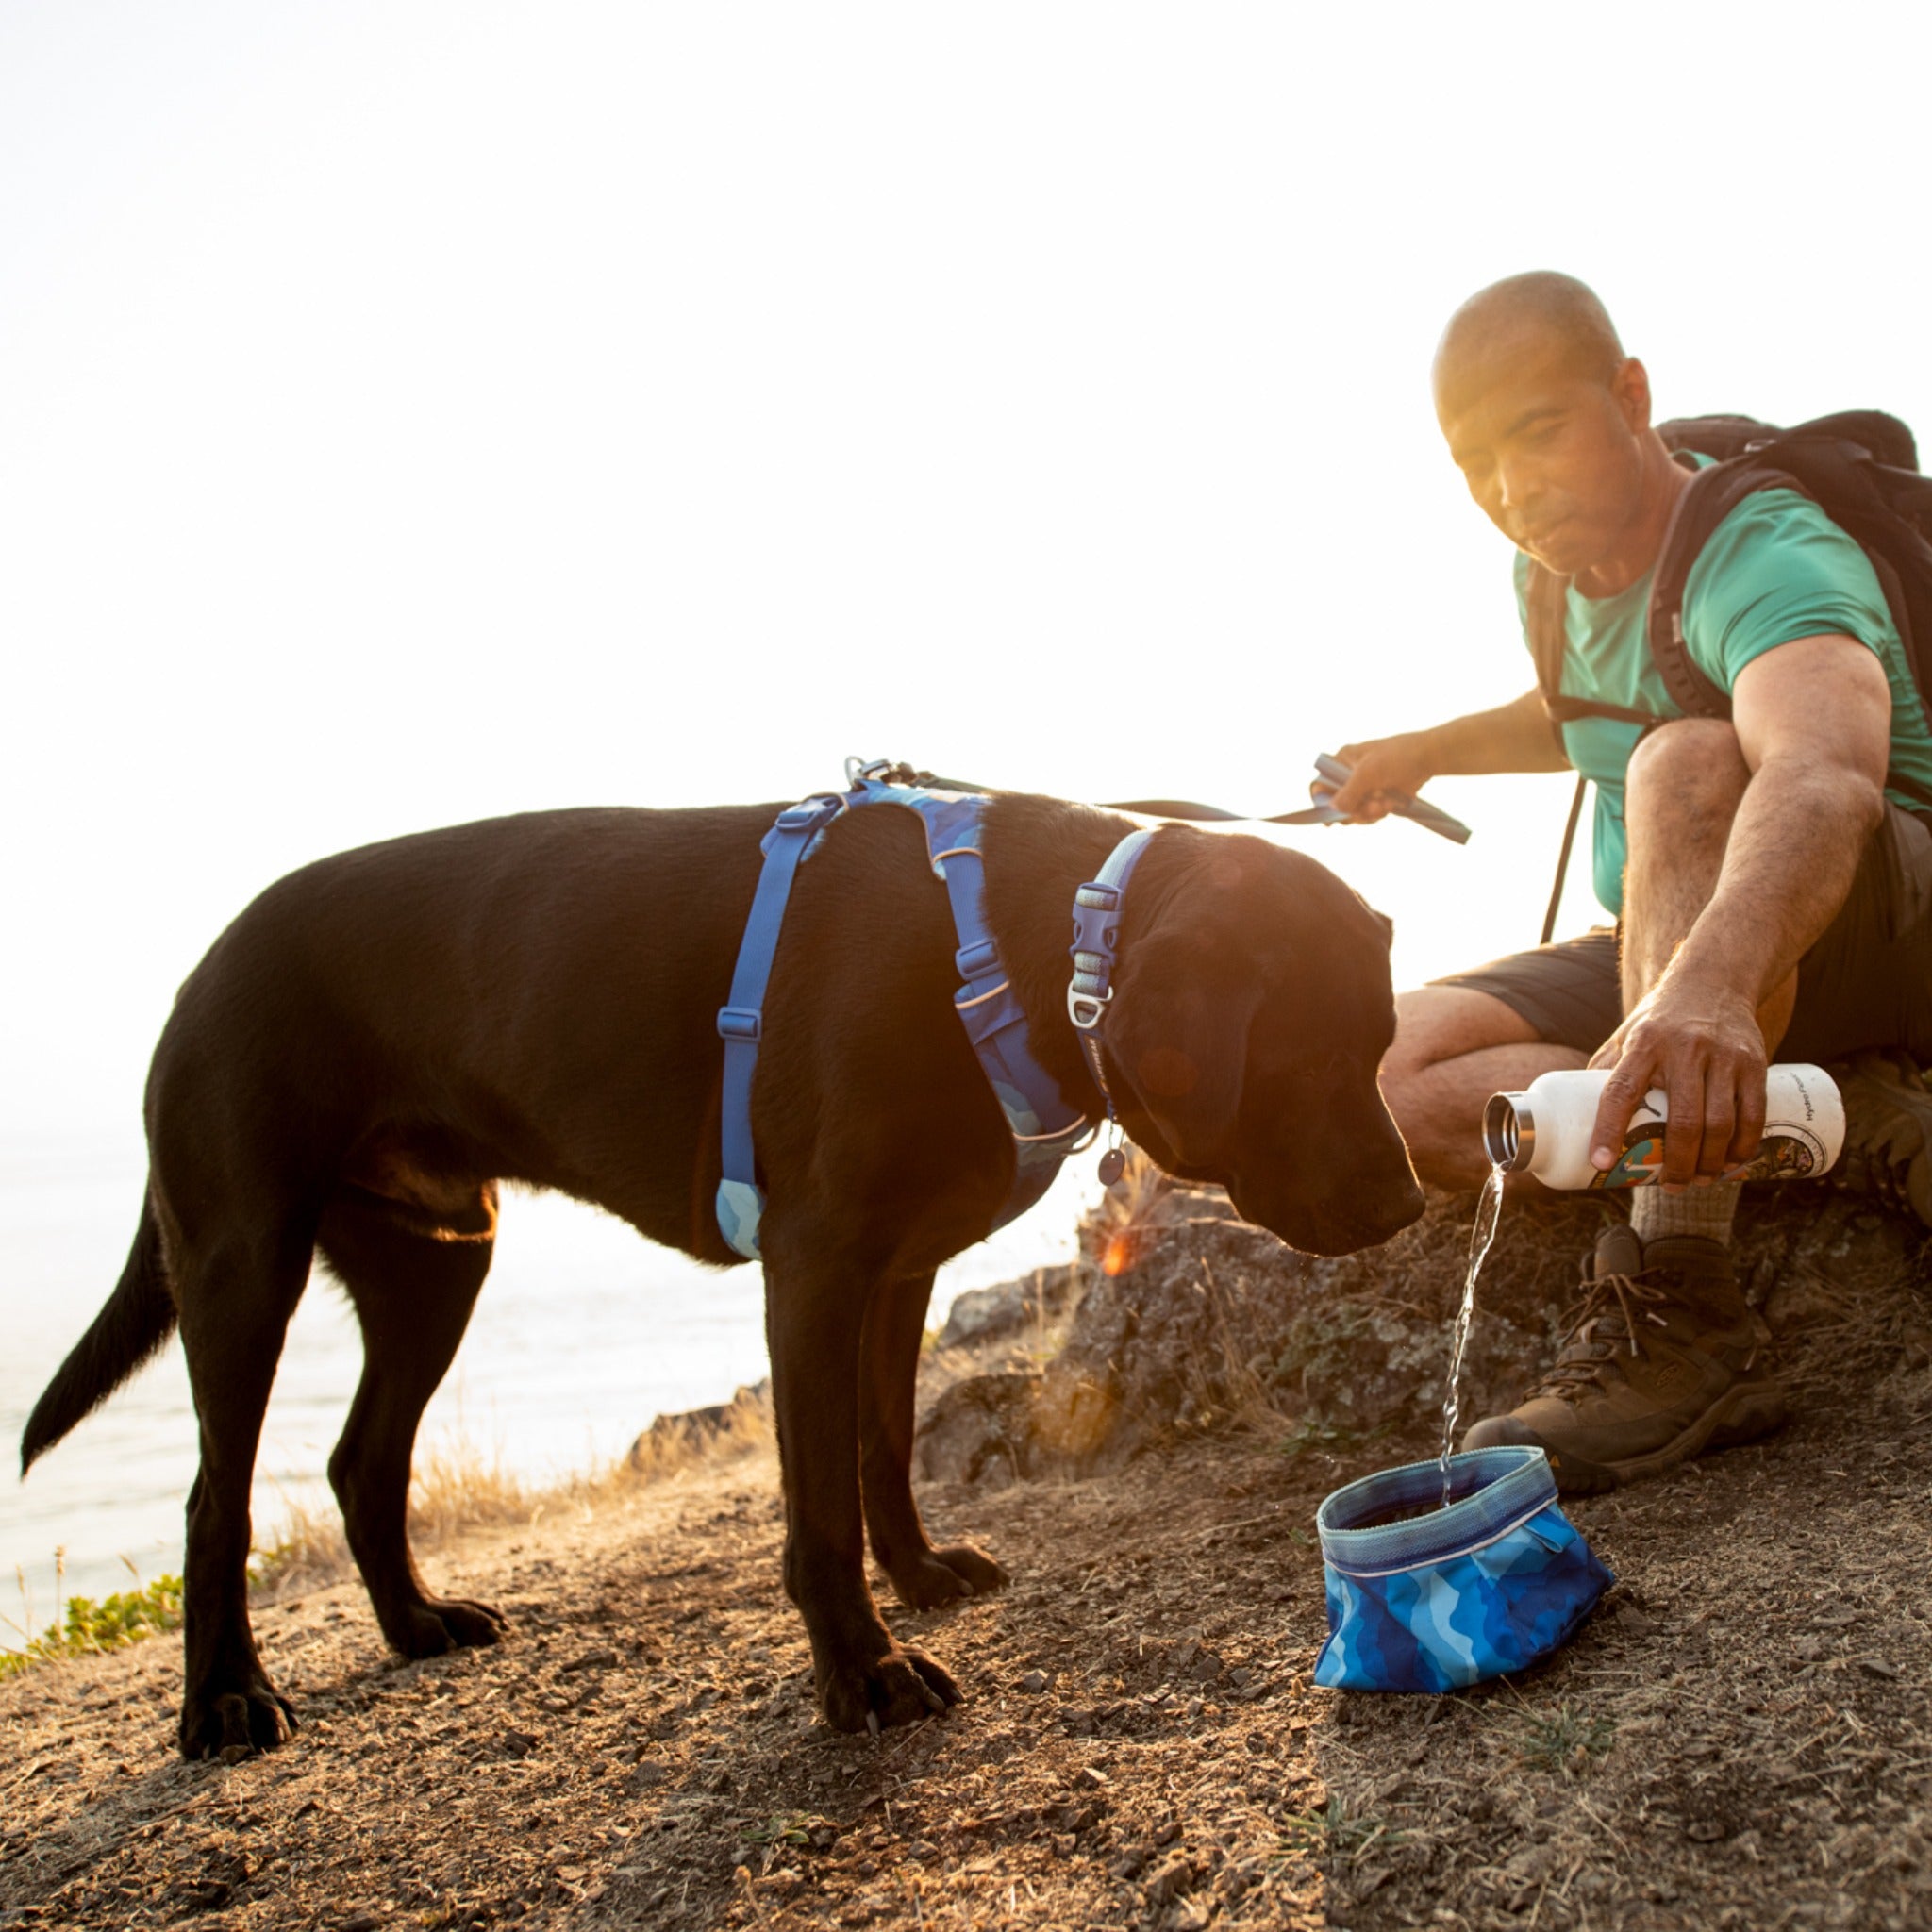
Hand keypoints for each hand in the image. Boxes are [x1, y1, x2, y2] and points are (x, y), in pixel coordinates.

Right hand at [1326, 734, 1437, 821]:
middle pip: (1336, 805)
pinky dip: (1379, 812)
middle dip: (1352, 810)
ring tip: (1384, 804)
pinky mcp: (1376, 798)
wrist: (1428, 758)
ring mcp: (1363, 789)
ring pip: (1353, 813)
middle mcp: (1348, 776)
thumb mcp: (1368, 773)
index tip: (1328, 817)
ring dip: (1369, 812)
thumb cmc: (1396, 757)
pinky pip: (1368, 815)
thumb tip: (1332, 810)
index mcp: (1341, 762)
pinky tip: (1391, 803)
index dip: (1320, 801)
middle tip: (1367, 809)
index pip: (1320, 784)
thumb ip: (1348, 793)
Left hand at [1585, 976, 1768, 1187]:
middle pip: (1682, 1120)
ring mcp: (1723, 1056)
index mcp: (1643, 1044)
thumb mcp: (1626, 1035)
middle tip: (1672, 1186)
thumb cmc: (1662, 1018)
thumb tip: (1574, 1117)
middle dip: (1678, 1164)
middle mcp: (1684, 1049)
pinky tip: (1734, 1163)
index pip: (1620, 1091)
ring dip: (1711, 1163)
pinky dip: (1745, 1146)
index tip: (1601, 1163)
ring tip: (1701, 1180)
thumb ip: (1607, 1071)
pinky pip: (1754, 1114)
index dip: (1608, 1130)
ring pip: (1720, 1123)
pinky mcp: (1754, 1062)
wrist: (1715, 979)